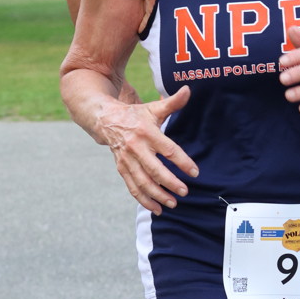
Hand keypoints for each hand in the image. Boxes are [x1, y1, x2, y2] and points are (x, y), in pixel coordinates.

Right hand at [98, 85, 197, 213]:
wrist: (105, 121)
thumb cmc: (135, 115)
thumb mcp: (153, 108)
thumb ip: (172, 103)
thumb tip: (188, 90)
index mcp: (147, 132)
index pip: (168, 150)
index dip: (182, 162)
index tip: (195, 172)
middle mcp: (136, 148)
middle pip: (155, 169)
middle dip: (170, 183)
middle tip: (185, 192)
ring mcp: (127, 160)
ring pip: (143, 182)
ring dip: (158, 195)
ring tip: (173, 203)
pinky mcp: (122, 169)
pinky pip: (133, 187)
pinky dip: (144, 199)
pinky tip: (156, 208)